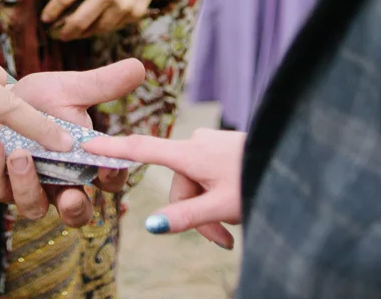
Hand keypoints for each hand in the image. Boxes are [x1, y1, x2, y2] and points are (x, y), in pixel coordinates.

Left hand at [0, 60, 144, 227]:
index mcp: (84, 164)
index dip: (113, 178)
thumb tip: (138, 65)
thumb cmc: (39, 99)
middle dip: (74, 209)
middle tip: (70, 198)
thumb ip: (102, 84)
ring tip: (20, 154)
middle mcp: (60, 184)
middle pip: (76, 213)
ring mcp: (29, 189)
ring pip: (34, 206)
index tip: (109, 166)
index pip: (109, 181)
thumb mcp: (69, 90)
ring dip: (28, 185)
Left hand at [41, 0, 170, 39]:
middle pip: (79, 20)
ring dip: (82, 35)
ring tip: (72, 35)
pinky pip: (113, 27)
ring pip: (96, 29)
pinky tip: (92, 28)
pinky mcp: (134, 13)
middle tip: (56, 34)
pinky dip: (100, 30)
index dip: (51, 10)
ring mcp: (123, 5)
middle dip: (64, 31)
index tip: (44, 18)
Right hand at [86, 129, 243, 249]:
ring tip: (233, 230)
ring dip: (209, 211)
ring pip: (195, 185)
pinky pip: (208, 177)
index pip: (142, 149)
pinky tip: (236, 209)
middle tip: (222, 240)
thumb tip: (152, 226)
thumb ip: (186, 217)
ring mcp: (210, 144)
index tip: (86, 141)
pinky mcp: (222, 148)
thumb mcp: (221, 206)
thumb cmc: (257, 180)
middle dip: (195, 214)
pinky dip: (217, 197)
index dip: (113, 148)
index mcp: (190, 153)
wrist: (293, 162)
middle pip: (178, 186)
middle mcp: (196, 143)